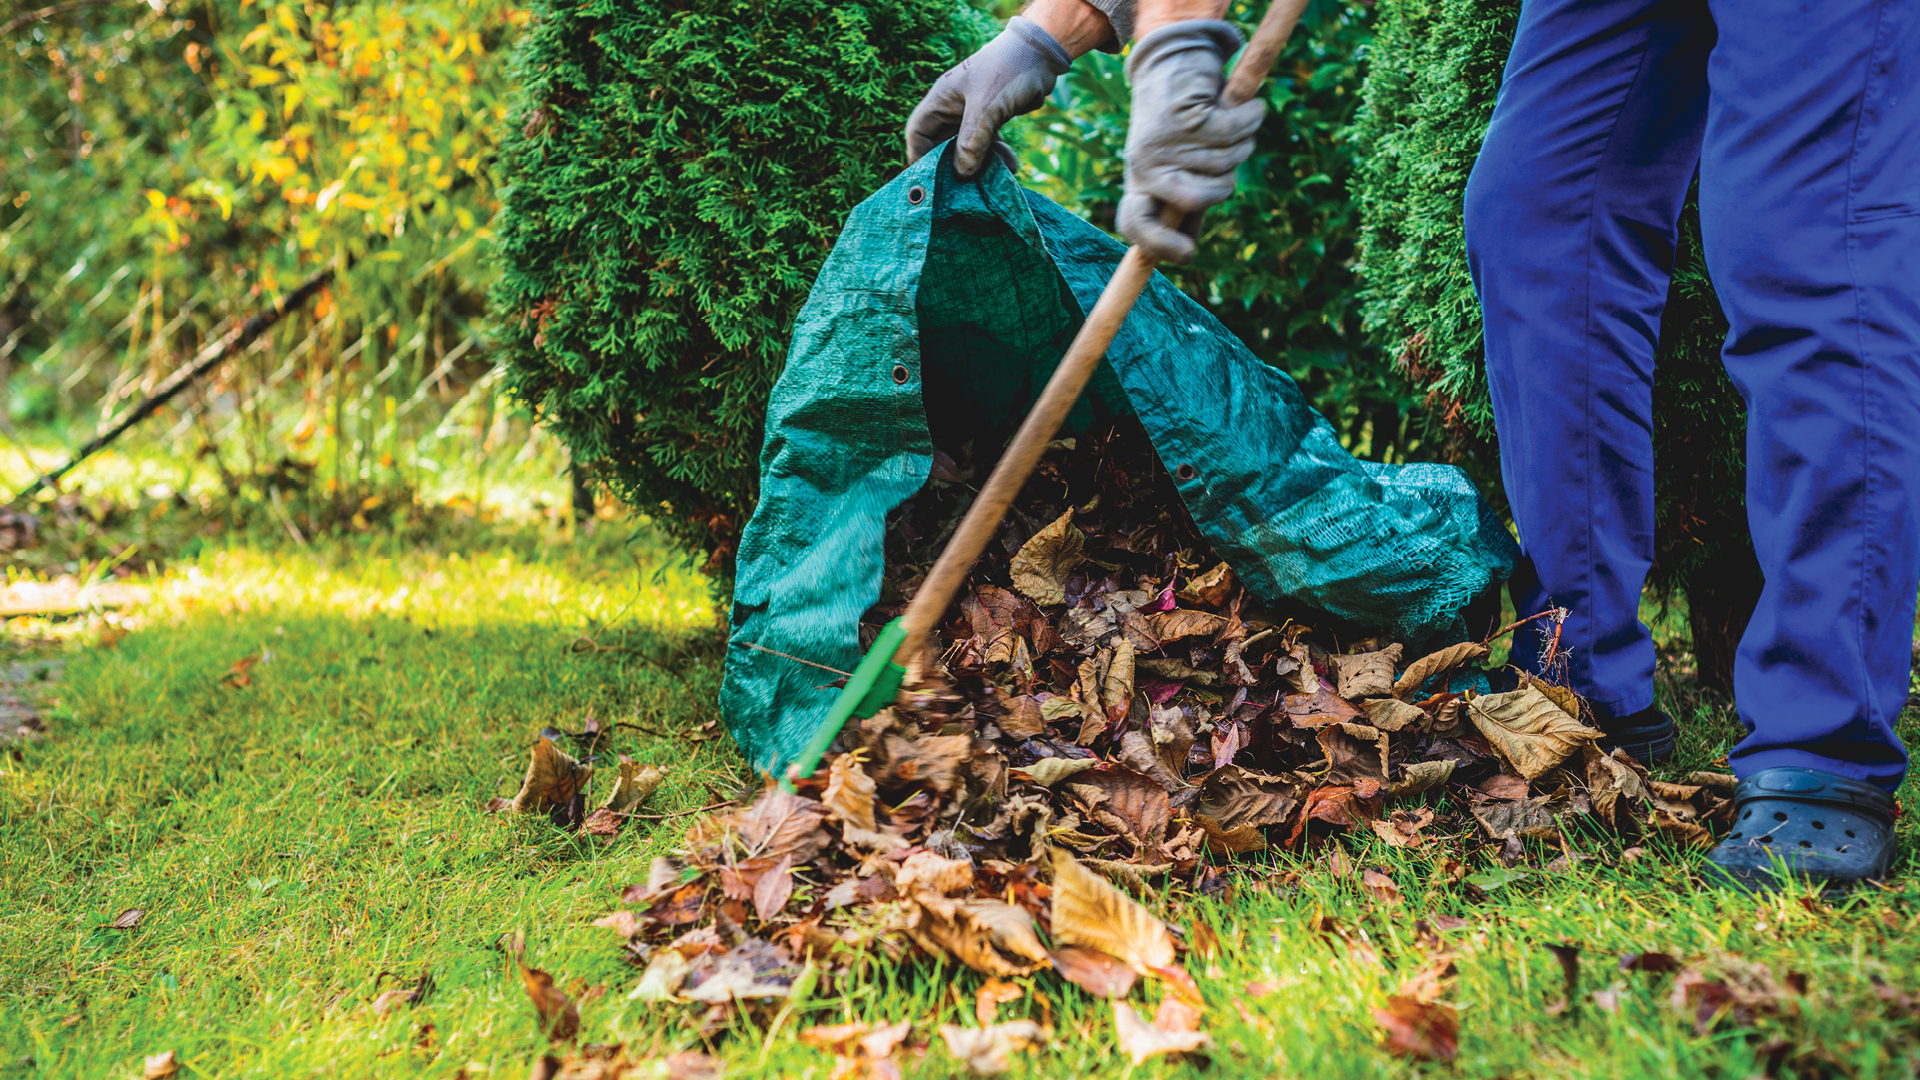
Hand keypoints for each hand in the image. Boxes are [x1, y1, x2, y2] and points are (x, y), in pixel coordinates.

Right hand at [905, 16, 1071, 177]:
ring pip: (968, 149)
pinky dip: (997, 158)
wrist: (1042, 54)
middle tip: (966, 188)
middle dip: (954, 168)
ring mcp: (973, 115)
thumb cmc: (1008, 71)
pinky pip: (988, 146)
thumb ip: (971, 143)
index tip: (931, 182)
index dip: (920, 158)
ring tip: (994, 179)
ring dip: (980, 166)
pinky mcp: (992, 120)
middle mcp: (953, 109)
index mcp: (941, 101)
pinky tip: (1010, 167)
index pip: (918, 134)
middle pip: (942, 146)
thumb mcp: (986, 109)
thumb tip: (962, 175)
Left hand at [1116, 19, 1264, 262]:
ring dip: (1240, 143)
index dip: (1159, 244)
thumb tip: (1184, 251)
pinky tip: (1244, 107)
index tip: (1188, 254)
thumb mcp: (1174, 166)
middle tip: (1224, 163)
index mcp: (1139, 180)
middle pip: (1200, 200)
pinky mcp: (1188, 114)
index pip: (1134, 223)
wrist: (1172, 62)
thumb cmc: (1179, 124)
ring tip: (1226, 123)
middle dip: (1224, 185)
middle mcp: (1144, 164)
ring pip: (1226, 163)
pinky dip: (1249, 118)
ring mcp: (1165, 141)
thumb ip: (1183, 206)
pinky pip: (1236, 131)